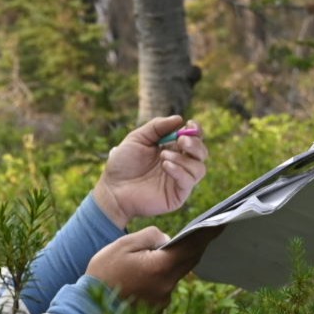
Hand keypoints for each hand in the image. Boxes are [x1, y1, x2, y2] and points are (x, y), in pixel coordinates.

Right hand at [85, 226, 219, 308]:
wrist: (88, 310)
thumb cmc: (103, 274)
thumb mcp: (123, 245)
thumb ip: (150, 236)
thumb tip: (167, 239)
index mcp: (161, 267)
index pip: (192, 246)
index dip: (208, 233)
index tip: (223, 222)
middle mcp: (167, 286)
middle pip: (188, 261)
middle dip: (194, 245)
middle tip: (202, 231)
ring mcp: (163, 300)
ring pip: (175, 274)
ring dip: (172, 262)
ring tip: (160, 252)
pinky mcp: (156, 308)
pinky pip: (164, 286)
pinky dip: (160, 276)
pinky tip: (145, 273)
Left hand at [92, 116, 208, 226]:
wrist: (112, 189)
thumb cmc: (122, 164)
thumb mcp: (137, 138)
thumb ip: (157, 126)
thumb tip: (179, 119)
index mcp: (172, 148)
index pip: (194, 138)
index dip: (196, 130)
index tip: (190, 123)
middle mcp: (179, 164)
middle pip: (202, 153)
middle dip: (195, 144)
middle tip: (181, 140)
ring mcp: (179, 180)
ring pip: (199, 168)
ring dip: (183, 158)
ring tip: (163, 156)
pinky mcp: (178, 195)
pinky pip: (189, 181)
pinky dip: (179, 170)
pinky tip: (165, 165)